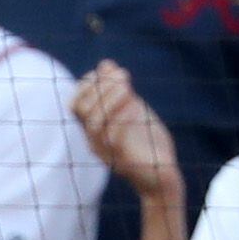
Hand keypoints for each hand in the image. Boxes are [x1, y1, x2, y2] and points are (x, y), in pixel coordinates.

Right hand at [68, 61, 181, 205]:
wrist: (163, 175)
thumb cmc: (146, 142)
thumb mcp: (133, 109)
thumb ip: (119, 91)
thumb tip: (105, 64)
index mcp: (94, 129)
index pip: (76, 103)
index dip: (89, 82)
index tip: (110, 71)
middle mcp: (95, 141)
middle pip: (81, 109)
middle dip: (101, 86)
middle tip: (125, 78)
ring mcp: (108, 151)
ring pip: (95, 123)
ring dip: (111, 99)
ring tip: (130, 89)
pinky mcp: (124, 160)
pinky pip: (114, 137)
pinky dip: (123, 117)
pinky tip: (136, 106)